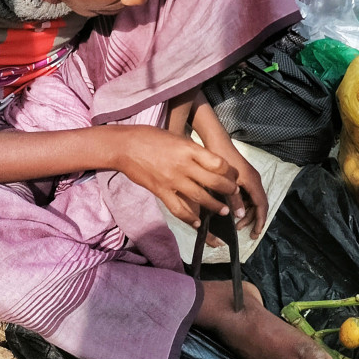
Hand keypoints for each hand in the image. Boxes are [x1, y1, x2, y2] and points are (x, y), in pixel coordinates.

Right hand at [113, 126, 238, 227]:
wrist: (124, 146)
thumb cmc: (150, 137)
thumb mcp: (177, 136)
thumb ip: (192, 150)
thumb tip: (207, 160)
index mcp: (189, 149)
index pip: (218, 163)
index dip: (229, 172)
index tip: (232, 175)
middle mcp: (184, 165)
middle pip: (213, 181)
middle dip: (228, 190)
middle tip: (234, 194)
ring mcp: (172, 180)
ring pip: (200, 197)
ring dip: (214, 206)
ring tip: (223, 211)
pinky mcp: (161, 192)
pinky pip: (179, 208)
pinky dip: (190, 217)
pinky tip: (198, 222)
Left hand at [229, 152, 269, 237]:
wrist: (217, 142)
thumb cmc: (221, 160)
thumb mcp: (226, 182)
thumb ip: (234, 199)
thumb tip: (240, 216)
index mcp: (253, 182)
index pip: (262, 205)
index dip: (260, 220)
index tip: (255, 233)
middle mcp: (255, 180)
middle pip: (259, 204)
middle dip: (252, 218)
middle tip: (239, 229)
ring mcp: (250, 178)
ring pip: (253, 200)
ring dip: (246, 212)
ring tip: (235, 222)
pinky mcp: (244, 177)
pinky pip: (248, 194)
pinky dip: (243, 204)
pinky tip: (233, 209)